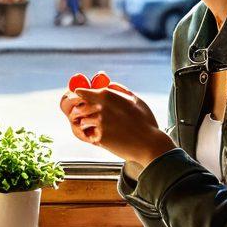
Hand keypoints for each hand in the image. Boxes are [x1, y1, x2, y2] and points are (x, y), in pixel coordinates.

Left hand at [59, 81, 173, 165]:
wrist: (149, 143)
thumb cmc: (145, 121)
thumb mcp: (135, 100)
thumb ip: (118, 89)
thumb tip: (107, 82)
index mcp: (108, 95)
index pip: (82, 92)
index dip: (79, 95)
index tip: (78, 97)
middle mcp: (100, 107)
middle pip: (79, 107)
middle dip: (81, 112)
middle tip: (86, 116)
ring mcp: (99, 122)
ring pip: (82, 121)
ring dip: (86, 124)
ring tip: (97, 127)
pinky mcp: (99, 137)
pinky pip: (89, 134)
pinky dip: (93, 135)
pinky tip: (104, 136)